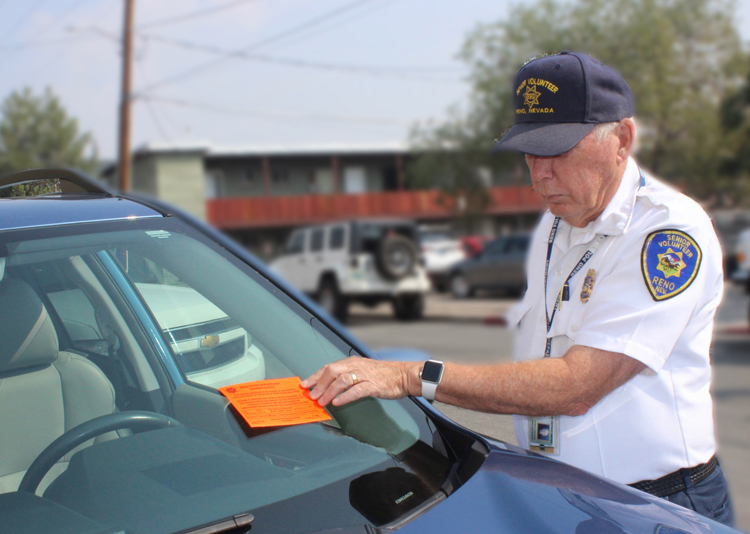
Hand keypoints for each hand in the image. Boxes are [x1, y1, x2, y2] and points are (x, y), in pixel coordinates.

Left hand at [300, 356, 418, 406]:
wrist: (403, 375)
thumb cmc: (382, 375)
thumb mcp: (362, 370)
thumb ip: (347, 376)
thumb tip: (330, 387)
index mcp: (351, 362)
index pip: (328, 367)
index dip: (315, 376)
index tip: (304, 385)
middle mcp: (356, 366)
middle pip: (332, 372)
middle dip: (319, 384)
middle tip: (311, 396)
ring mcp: (365, 375)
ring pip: (342, 381)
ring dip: (329, 392)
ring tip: (321, 402)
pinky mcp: (373, 385)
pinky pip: (356, 390)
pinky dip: (345, 397)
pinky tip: (338, 403)